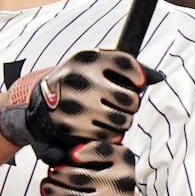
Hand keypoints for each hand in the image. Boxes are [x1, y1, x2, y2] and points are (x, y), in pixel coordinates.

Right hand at [0, 49, 162, 163]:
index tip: (134, 85)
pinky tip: (97, 130)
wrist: (34, 108)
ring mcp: (74, 103)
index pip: (128, 66)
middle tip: (118, 107)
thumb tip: (160, 77)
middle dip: (129, 107)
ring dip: (120, 124)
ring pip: (122, 121)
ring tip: (107, 119)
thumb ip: (125, 70)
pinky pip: (108, 137)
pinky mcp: (70, 126)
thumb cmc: (74, 86)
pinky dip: (108, 137)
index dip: (138, 79)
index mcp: (87, 57)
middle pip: (130, 99)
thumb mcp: (93, 68)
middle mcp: (79, 78)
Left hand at [36, 139, 144, 195]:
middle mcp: (123, 182)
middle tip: (50, 172)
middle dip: (58, 174)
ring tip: (45, 187)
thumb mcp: (104, 158)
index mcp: (123, 158)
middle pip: (79, 177)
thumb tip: (54, 154)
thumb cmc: (104, 177)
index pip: (101, 150)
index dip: (83, 152)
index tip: (70, 154)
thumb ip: (85, 149)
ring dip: (52, 192)